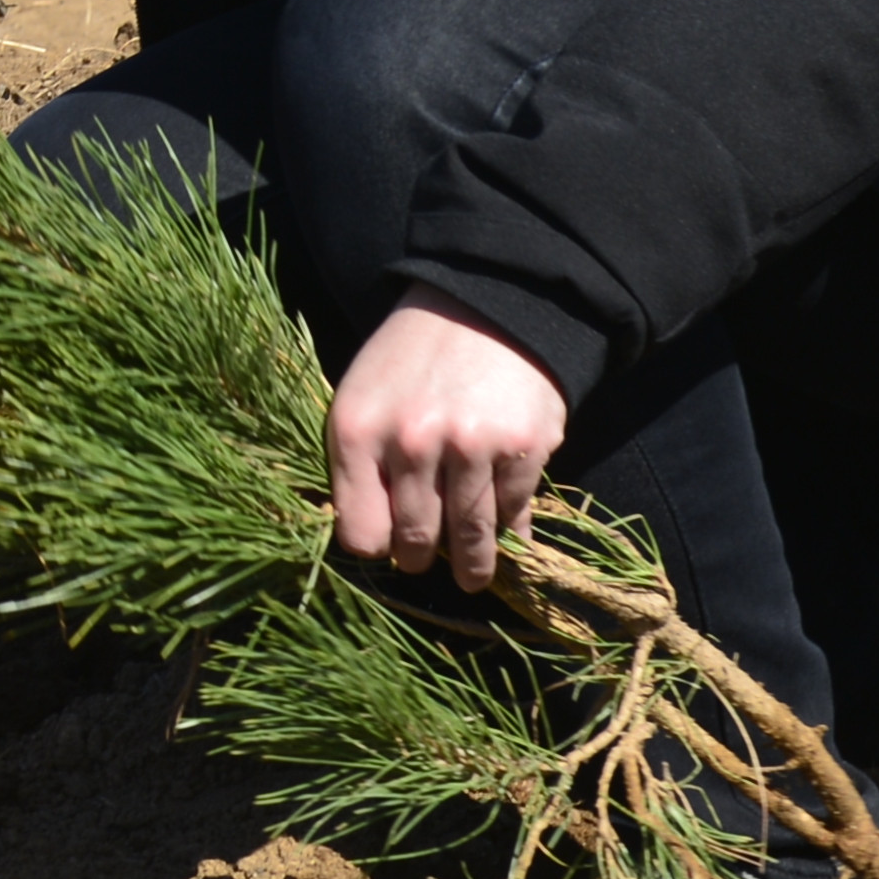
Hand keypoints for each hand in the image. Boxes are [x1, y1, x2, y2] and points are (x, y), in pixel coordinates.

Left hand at [328, 293, 567, 590]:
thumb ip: (362, 465)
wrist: (485, 302)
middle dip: (420, 558)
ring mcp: (469, 448)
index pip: (360, 533)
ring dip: (472, 564)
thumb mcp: (363, 396)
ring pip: (469, 537)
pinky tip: (506, 531)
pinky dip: (510, 527)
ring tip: (473, 577)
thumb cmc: (412, 356)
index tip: (386, 545)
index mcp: (357, 432)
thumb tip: (376, 542)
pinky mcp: (521, 448)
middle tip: (425, 561)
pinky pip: (512, 513)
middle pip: (415, 542)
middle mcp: (411, 443)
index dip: (375, 544)